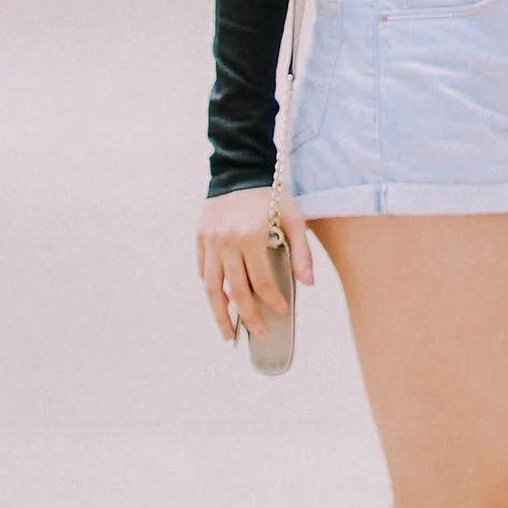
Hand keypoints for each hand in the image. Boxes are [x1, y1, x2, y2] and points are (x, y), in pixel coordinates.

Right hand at [197, 183, 313, 342]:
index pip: (261, 282)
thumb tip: (307, 284)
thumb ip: (301, 252)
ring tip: (228, 334)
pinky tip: (220, 301)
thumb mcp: (293, 219)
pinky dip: (211, 288)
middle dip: (248, 318)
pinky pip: (204, 270)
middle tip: (259, 336)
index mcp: (251, 237)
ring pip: (212, 287)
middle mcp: (227, 242)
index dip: (272, 302)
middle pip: (235, 291)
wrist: (239, 171)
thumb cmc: (270, 196)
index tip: (281, 313)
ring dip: (220, 314)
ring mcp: (210, 241)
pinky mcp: (200, 238)